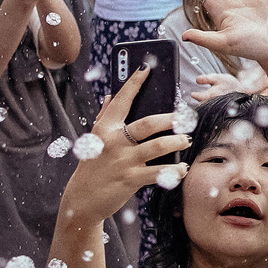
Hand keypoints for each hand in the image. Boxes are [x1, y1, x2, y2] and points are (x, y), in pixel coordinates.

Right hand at [61, 66, 191, 222]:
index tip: (146, 68)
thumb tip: (108, 96)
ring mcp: (122, 161)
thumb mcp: (94, 140)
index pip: (121, 100)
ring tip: (186, 140)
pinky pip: (158, 172)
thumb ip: (103, 118)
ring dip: (177, 142)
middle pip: (147, 123)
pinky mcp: (130, 180)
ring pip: (157, 147)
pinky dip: (173, 171)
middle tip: (185, 117)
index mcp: (105, 128)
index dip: (133, 82)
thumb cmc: (92, 166)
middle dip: (171, 118)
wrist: (81, 199)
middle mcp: (114, 142)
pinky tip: (181, 169)